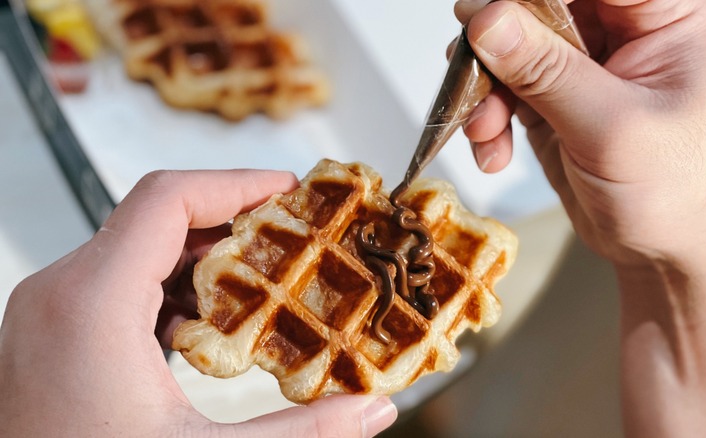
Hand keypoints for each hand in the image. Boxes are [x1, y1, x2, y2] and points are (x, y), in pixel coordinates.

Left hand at [0, 170, 396, 436]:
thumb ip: (300, 433)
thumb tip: (370, 410)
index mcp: (91, 303)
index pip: (169, 197)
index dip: (238, 183)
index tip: (291, 190)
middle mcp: (62, 294)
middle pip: (159, 216)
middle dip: (236, 220)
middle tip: (296, 236)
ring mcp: (54, 312)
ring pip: (142, 248)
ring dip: (208, 257)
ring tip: (267, 277)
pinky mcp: (58, 334)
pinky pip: (124, 283)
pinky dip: (177, 287)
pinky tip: (216, 321)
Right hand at [456, 1, 705, 435]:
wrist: (676, 259)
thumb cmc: (685, 197)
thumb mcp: (612, 128)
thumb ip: (546, 71)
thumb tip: (488, 20)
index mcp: (668, 13)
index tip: (487, 14)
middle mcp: (627, 31)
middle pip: (540, 5)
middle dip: (497, 44)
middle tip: (472, 68)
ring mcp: (589, 66)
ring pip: (512, 46)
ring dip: (485, 88)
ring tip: (483, 130)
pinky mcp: (559, 100)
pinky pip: (505, 89)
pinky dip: (488, 118)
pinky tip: (492, 150)